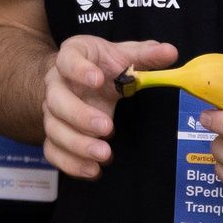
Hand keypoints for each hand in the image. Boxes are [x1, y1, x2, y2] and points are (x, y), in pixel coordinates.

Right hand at [42, 36, 173, 179]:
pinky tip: (93, 170)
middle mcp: (55, 84)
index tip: (98, 79)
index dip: (79, 70)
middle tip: (107, 127)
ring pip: (54, 130)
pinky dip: (71, 164)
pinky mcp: (55, 133)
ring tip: (104, 154)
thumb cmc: (101, 64)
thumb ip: (145, 55)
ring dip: (77, 145)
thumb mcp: (123, 55)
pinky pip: (53, 151)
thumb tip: (171, 52)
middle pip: (57, 101)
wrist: (78, 77)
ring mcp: (52, 111)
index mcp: (71, 57)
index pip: (68, 60)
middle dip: (80, 116)